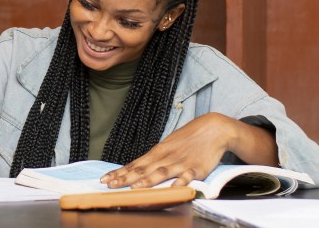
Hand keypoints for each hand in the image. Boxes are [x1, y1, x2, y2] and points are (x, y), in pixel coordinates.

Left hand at [100, 113, 237, 188]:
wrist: (213, 129)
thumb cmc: (188, 138)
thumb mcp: (168, 145)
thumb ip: (154, 158)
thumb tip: (139, 168)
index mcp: (157, 152)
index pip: (134, 164)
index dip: (120, 172)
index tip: (105, 179)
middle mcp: (165, 157)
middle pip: (143, 169)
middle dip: (125, 178)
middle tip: (111, 185)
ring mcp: (180, 162)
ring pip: (161, 172)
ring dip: (147, 180)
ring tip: (135, 188)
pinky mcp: (196, 168)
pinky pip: (187, 176)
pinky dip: (179, 182)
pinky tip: (173, 189)